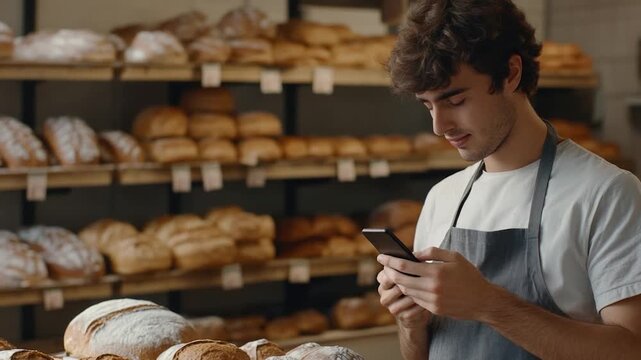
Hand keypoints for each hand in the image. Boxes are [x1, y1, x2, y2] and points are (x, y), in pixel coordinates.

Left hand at [377, 247, 498, 321]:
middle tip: (384, 265)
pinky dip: (410, 291)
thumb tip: (413, 253)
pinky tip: (408, 284)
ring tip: (394, 274)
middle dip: (390, 272)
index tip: (381, 256)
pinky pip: (415, 299)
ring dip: (398, 282)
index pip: (405, 265)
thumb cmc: (468, 275)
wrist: (483, 300)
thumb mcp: (454, 256)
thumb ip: (432, 252)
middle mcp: (432, 287)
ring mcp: (433, 300)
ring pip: (407, 291)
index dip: (390, 260)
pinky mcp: (434, 309)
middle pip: (401, 280)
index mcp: (436, 271)